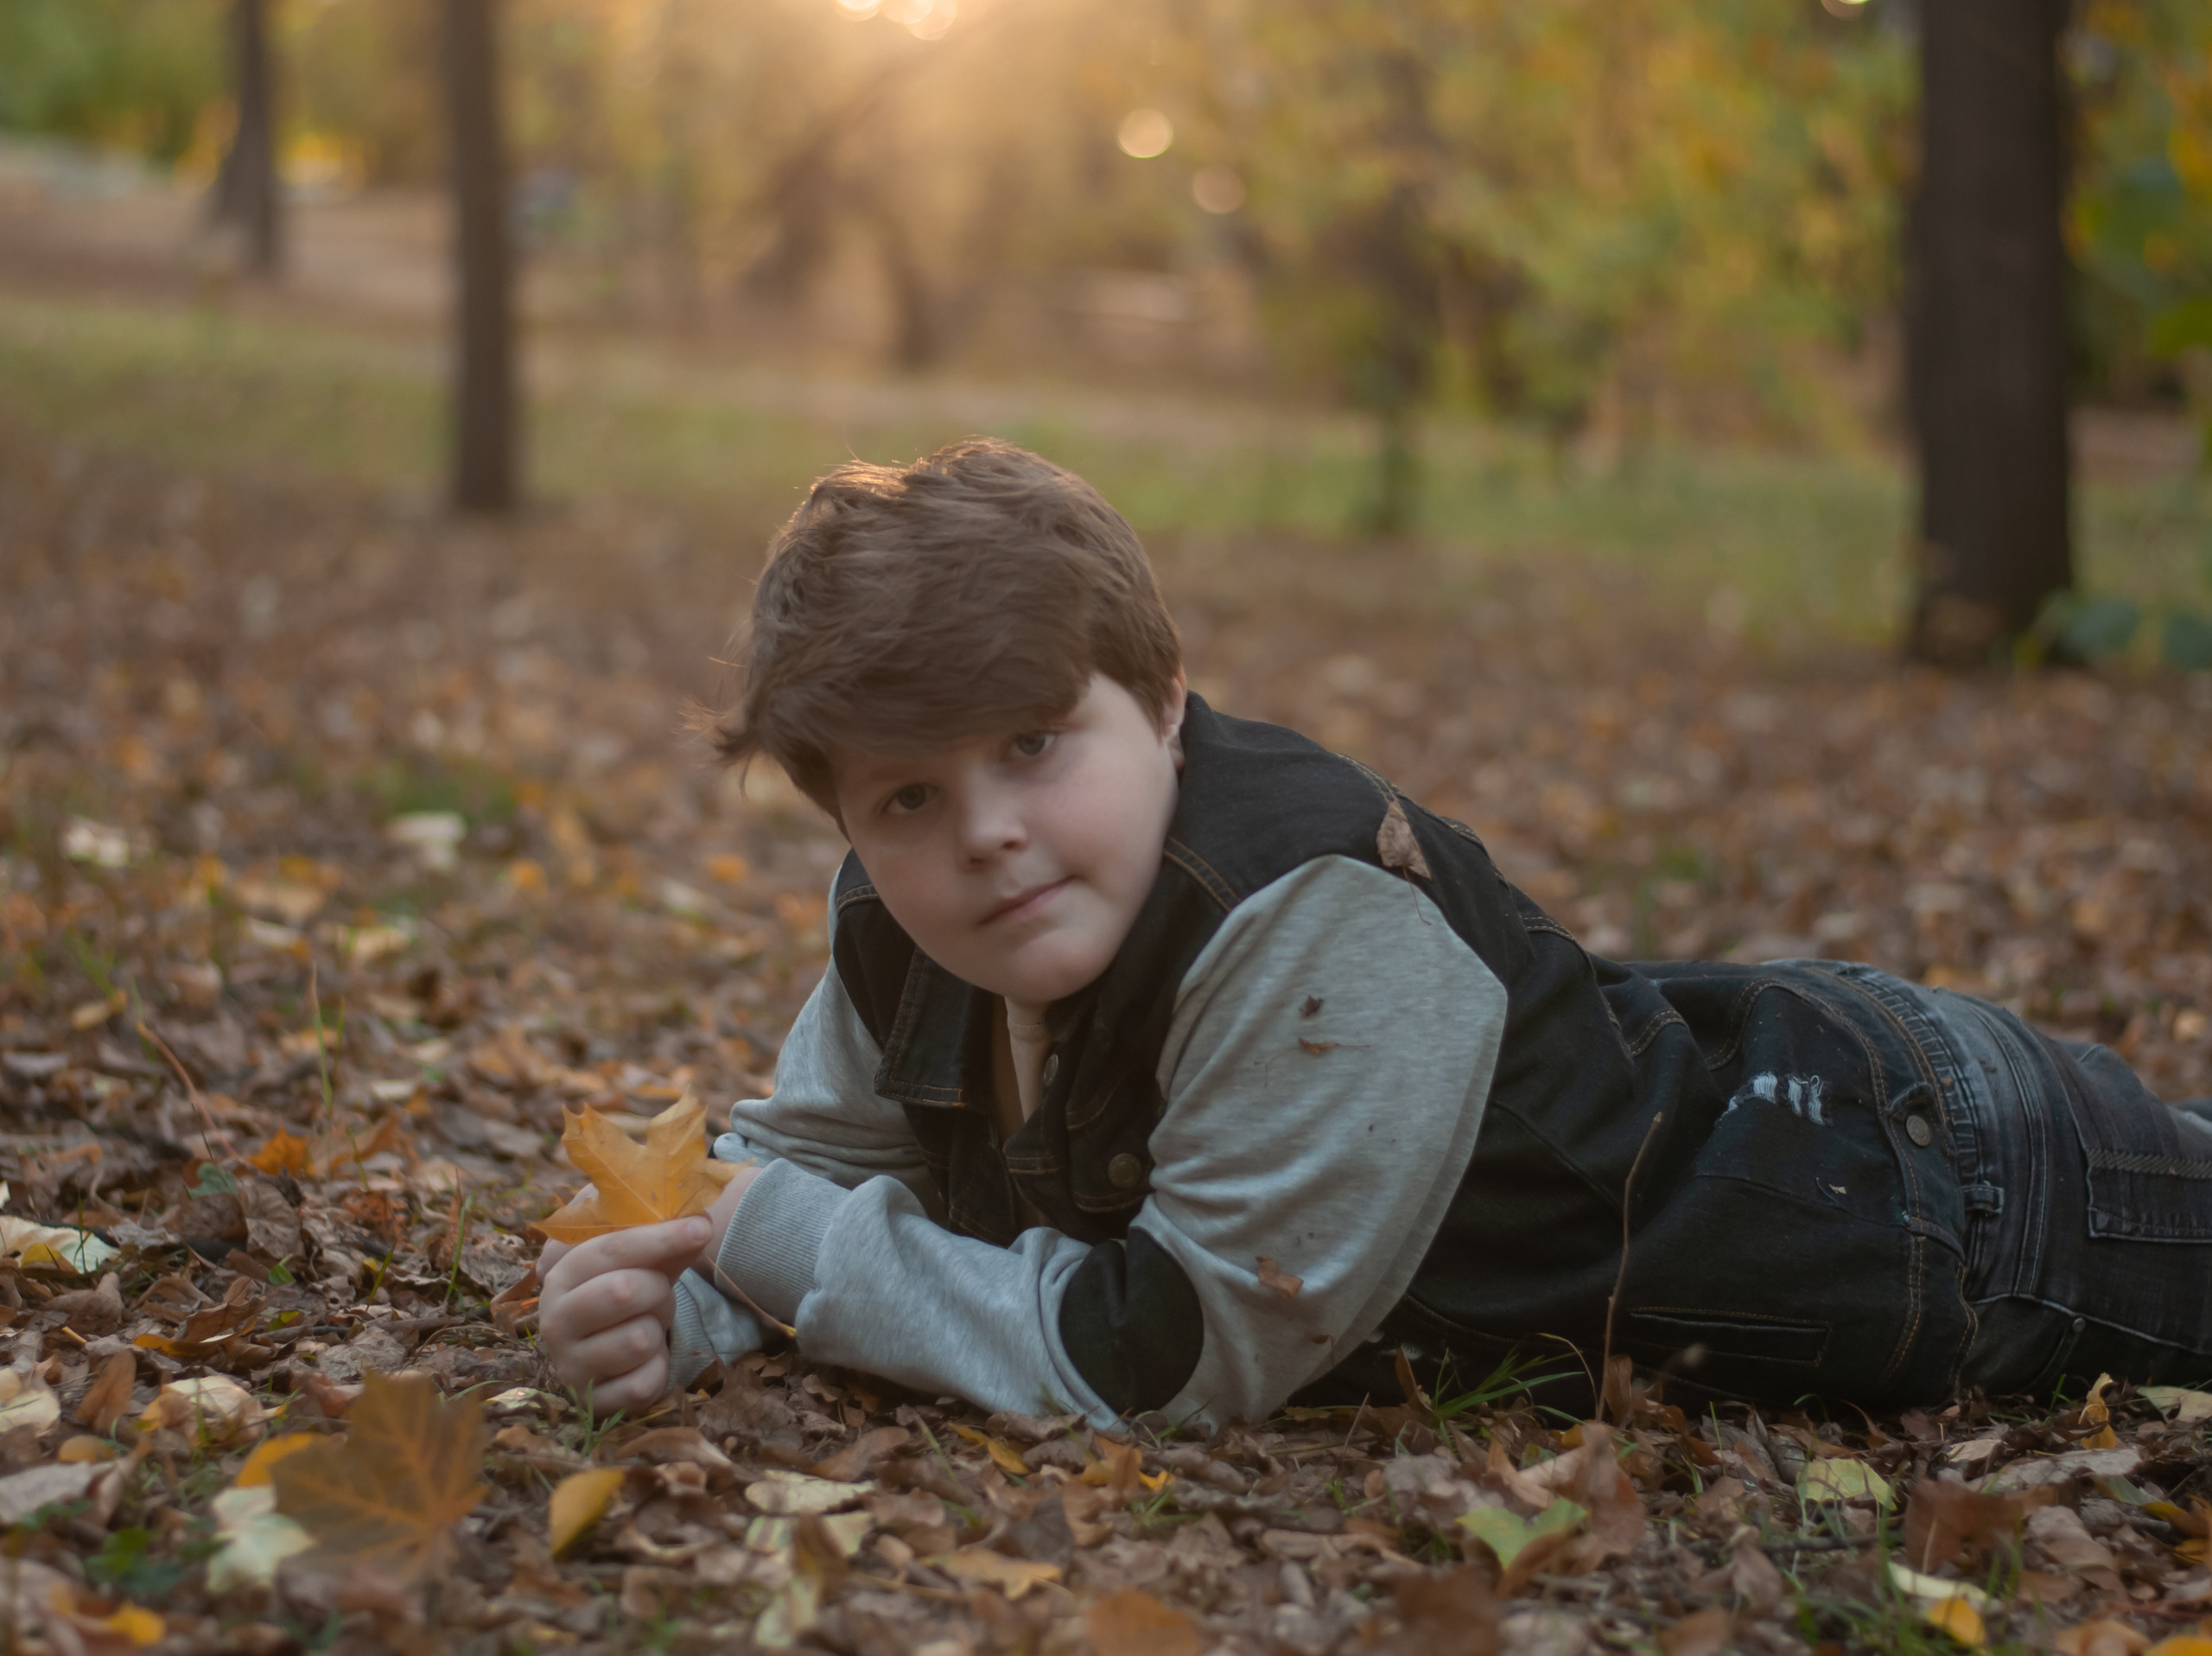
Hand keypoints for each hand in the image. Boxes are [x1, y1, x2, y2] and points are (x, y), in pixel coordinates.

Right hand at [538, 1216, 711, 1418]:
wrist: (610, 1343)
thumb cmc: (626, 1288)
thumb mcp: (642, 1258)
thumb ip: (667, 1237)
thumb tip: (701, 1223)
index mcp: (561, 1275)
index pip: (610, 1249)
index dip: (659, 1237)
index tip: (702, 1228)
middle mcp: (554, 1322)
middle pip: (623, 1292)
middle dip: (657, 1289)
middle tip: (657, 1291)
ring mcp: (569, 1366)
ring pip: (639, 1341)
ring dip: (657, 1331)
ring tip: (644, 1327)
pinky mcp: (591, 1404)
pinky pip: (642, 1384)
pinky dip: (657, 1370)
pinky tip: (645, 1361)